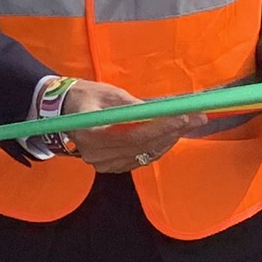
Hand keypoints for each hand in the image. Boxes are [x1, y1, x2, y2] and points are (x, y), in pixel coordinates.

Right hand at [58, 81, 204, 174]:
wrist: (64, 111)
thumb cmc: (85, 96)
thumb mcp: (108, 94)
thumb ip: (133, 106)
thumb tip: (163, 111)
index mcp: (91, 134)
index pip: (135, 135)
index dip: (163, 127)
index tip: (185, 116)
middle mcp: (96, 155)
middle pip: (143, 147)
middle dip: (173, 131)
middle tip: (197, 118)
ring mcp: (103, 164)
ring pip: (145, 155)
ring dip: (169, 140)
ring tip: (189, 124)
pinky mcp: (110, 167)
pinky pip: (140, 159)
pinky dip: (157, 147)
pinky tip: (171, 135)